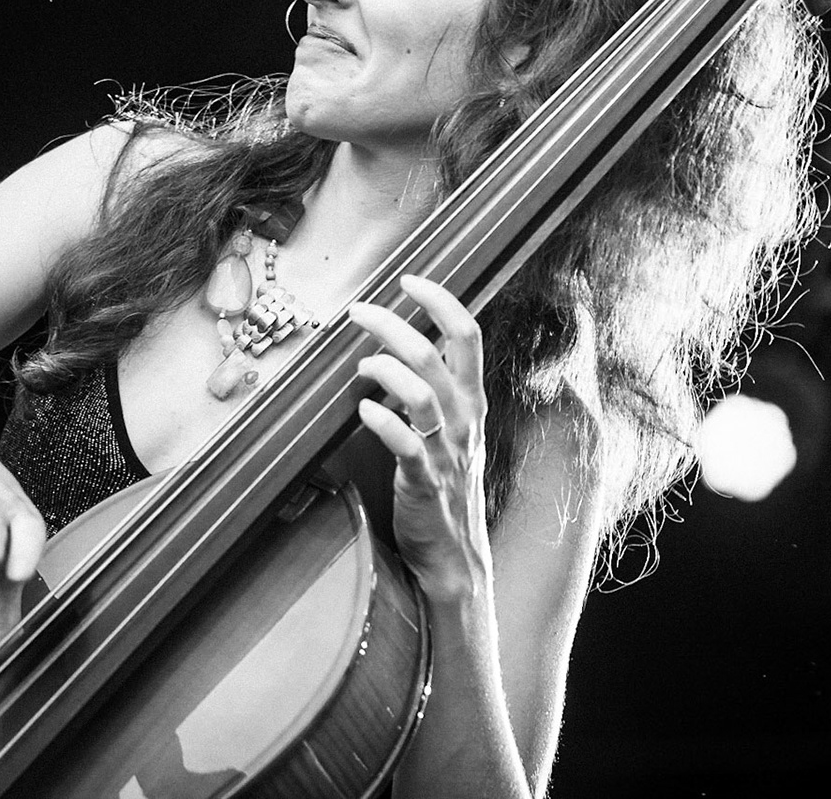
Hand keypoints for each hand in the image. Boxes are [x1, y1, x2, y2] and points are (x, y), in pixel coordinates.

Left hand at [346, 274, 490, 603]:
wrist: (456, 553)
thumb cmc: (445, 483)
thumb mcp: (450, 428)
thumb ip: (430, 389)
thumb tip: (390, 350)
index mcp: (471, 399)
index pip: (467, 334)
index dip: (440, 300)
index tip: (409, 279)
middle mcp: (464, 418)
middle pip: (435, 353)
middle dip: (393, 324)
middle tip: (359, 311)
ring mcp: (446, 450)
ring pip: (421, 393)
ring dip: (384, 369)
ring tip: (359, 364)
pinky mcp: (425, 480)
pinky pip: (406, 443)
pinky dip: (383, 421)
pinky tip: (363, 410)